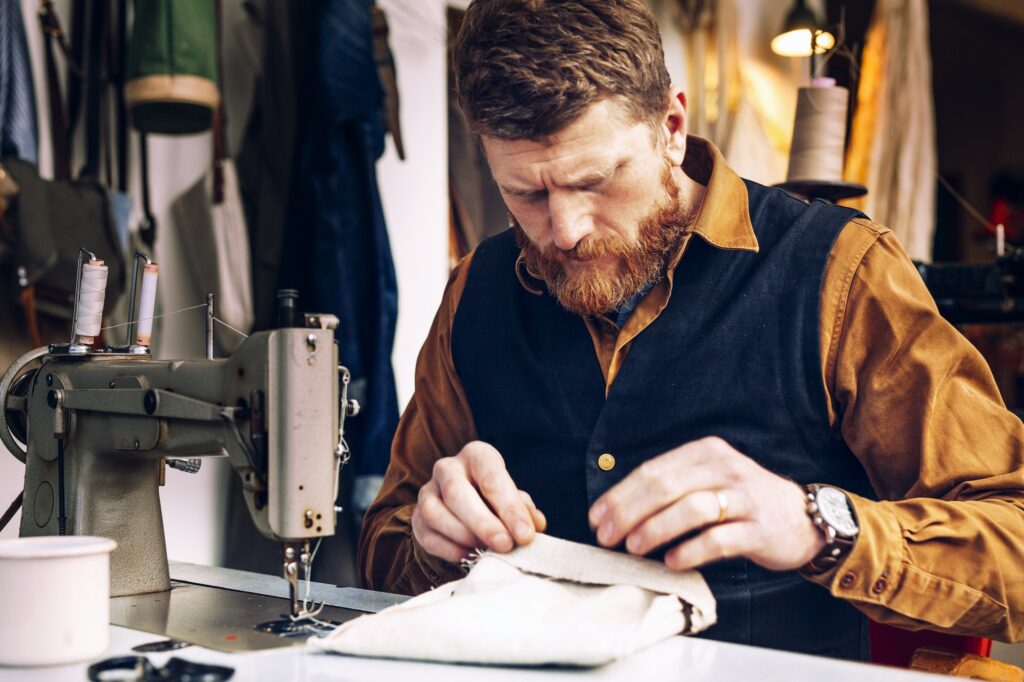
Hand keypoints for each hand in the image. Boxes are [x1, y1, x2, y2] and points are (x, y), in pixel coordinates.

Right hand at [412, 441, 546, 563]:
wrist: (467, 507)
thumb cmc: (496, 499)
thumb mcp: (513, 498)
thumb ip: (524, 510)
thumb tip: (535, 525)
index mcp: (477, 456)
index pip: (491, 477)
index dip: (509, 507)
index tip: (525, 535)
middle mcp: (447, 469)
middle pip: (457, 492)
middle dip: (483, 523)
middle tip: (505, 545)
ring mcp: (427, 492)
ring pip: (435, 513)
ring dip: (463, 536)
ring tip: (486, 551)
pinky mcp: (417, 518)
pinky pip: (427, 535)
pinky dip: (449, 550)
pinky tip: (469, 557)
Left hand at [588, 437, 824, 571]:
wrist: (804, 519)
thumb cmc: (743, 501)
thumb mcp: (710, 479)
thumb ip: (672, 487)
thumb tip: (618, 511)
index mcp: (706, 452)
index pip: (653, 470)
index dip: (620, 495)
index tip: (596, 517)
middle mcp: (725, 468)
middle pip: (666, 487)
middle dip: (629, 513)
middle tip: (606, 536)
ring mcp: (744, 497)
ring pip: (691, 508)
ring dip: (656, 529)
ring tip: (633, 547)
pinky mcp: (759, 528)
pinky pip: (719, 538)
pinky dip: (691, 549)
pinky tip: (671, 561)